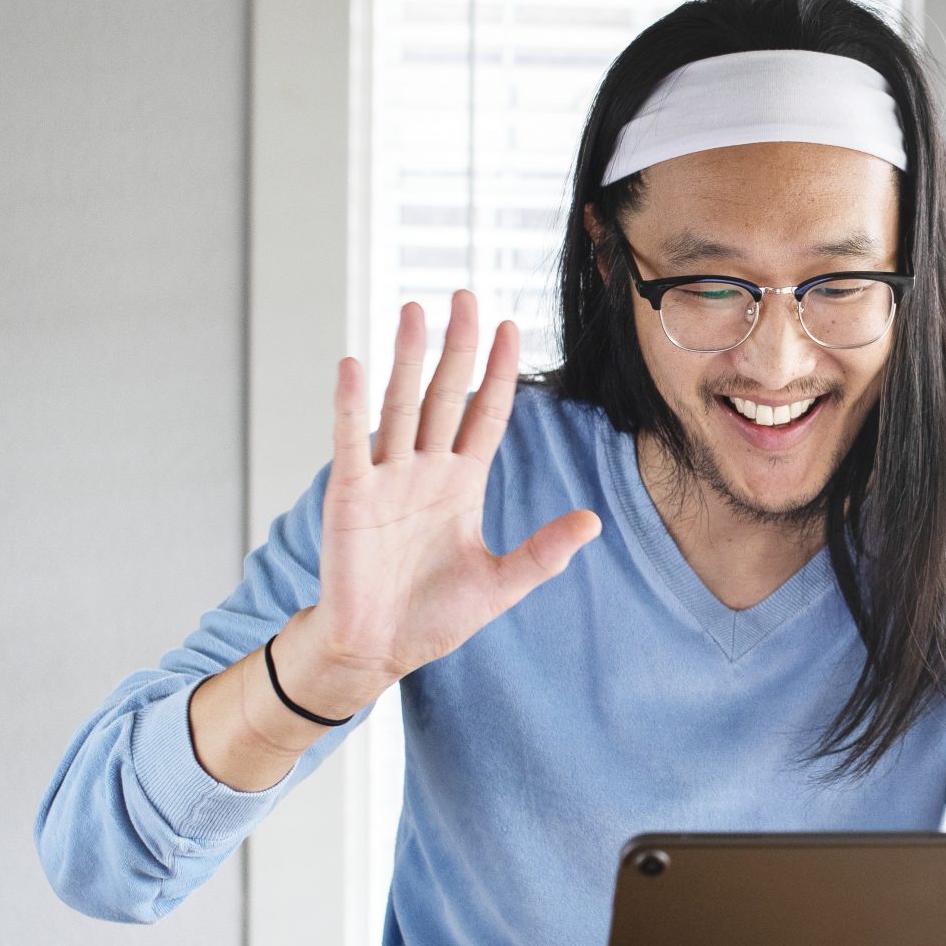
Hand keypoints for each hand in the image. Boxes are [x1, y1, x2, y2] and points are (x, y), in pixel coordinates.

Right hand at [291, 290, 601, 713]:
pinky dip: (351, 405)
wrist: (377, 650)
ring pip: (400, 405)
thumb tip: (594, 522)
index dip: (498, 373)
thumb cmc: (432, 618)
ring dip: (406, 359)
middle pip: (444, 395)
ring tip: (414, 311)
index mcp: (461, 484)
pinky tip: (354, 365)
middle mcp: (424, 471)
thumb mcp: (499, 583)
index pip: (485, 415)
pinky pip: (351, 442)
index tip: (510, 328)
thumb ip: (543, 552)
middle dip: (457, 346)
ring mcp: (386, 479)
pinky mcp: (351, 496)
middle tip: (465, 295)